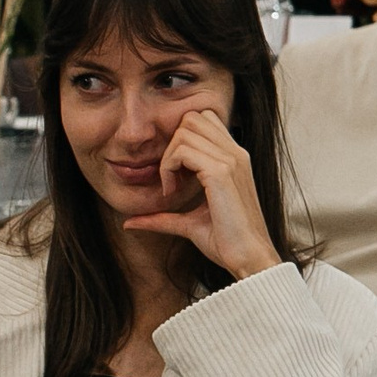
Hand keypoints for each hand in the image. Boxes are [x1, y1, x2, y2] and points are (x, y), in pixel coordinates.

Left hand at [124, 109, 283, 282]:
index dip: (182, 140)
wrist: (248, 257)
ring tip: (170, 185)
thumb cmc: (227, 241)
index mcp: (235, 158)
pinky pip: (183, 151)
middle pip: (193, 118)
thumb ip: (164, 217)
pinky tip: (171, 190)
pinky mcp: (221, 173)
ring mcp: (231, 160)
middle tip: (170, 175)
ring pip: (186, 130)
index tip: (176, 173)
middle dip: (173, 142)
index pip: (204, 120)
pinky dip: (169, 168)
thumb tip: (129, 223)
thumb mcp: (190, 223)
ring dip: (169, 156)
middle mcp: (236, 153)